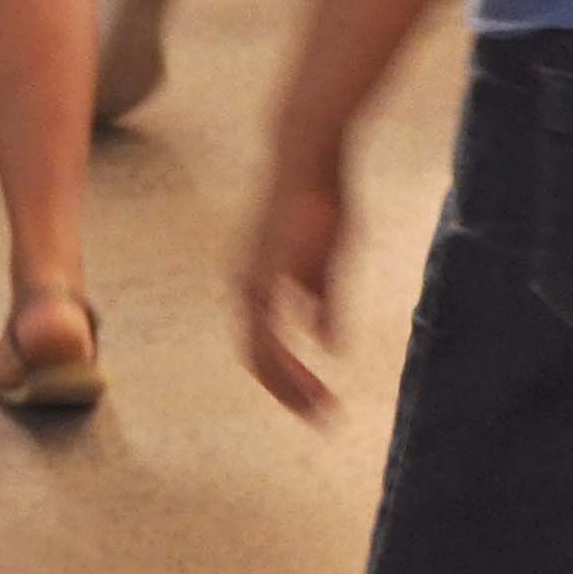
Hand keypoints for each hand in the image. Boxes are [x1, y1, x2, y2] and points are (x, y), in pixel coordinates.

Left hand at [237, 137, 351, 419]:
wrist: (308, 157)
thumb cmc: (318, 200)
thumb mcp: (325, 256)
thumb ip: (321, 297)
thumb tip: (324, 341)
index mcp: (257, 281)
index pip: (262, 342)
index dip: (286, 375)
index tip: (316, 400)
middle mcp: (247, 284)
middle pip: (256, 354)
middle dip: (287, 390)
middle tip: (318, 417)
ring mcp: (253, 280)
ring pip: (260, 351)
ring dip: (289, 384)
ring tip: (318, 408)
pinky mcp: (267, 274)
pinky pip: (270, 333)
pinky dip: (289, 363)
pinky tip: (314, 377)